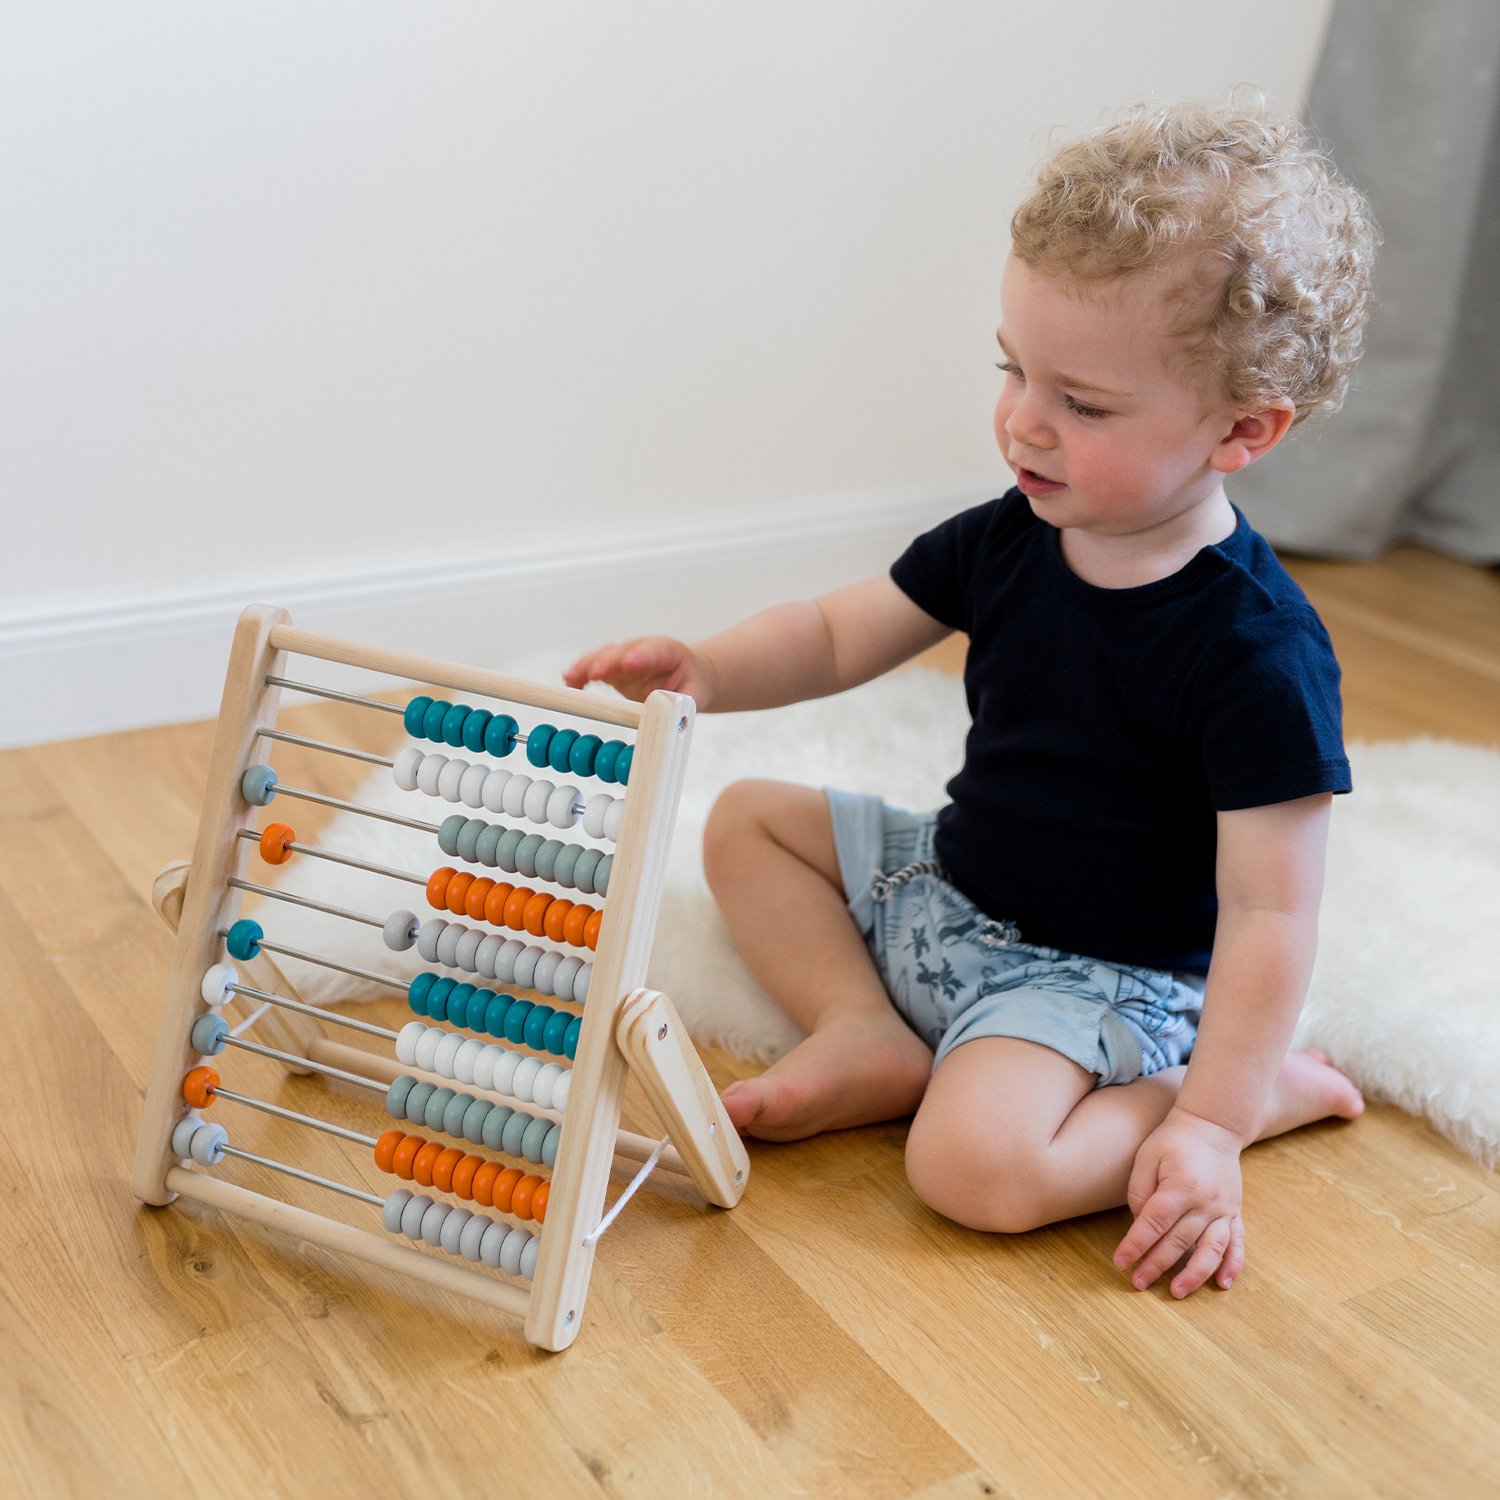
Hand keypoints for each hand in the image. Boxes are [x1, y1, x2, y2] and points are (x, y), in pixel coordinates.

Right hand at [563, 636, 717, 705]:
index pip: (654, 651)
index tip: (629, 663)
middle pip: (622, 651)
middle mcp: (642, 650)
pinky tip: (570, 684)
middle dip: (608, 661)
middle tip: (595, 673)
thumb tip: (668, 720)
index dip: (641, 656)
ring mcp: (624, 658)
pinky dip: (581, 675)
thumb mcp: (696, 695)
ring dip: (587, 665)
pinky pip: (594, 669)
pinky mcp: (613, 670)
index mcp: (667, 652)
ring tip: (571, 678)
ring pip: (603, 656)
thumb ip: (682, 705)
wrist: (687, 675)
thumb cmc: (692, 684)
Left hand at [1113, 1106, 1246, 1298]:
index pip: (1154, 1223)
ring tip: (1178, 1292)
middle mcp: (1206, 1203)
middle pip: (1179, 1242)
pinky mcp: (1235, 1213)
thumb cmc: (1173, 1140)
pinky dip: (1232, 1266)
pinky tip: (1223, 1284)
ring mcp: (1224, 1210)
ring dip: (1195, 1275)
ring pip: (1211, 1250)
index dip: (1136, 1244)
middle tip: (1138, 1283)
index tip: (1121, 1262)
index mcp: (1181, 1187)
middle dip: (1157, 1265)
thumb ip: (1140, 1191)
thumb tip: (1141, 1225)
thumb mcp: (1147, 1156)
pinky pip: (1237, 1244)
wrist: (1213, 1126)